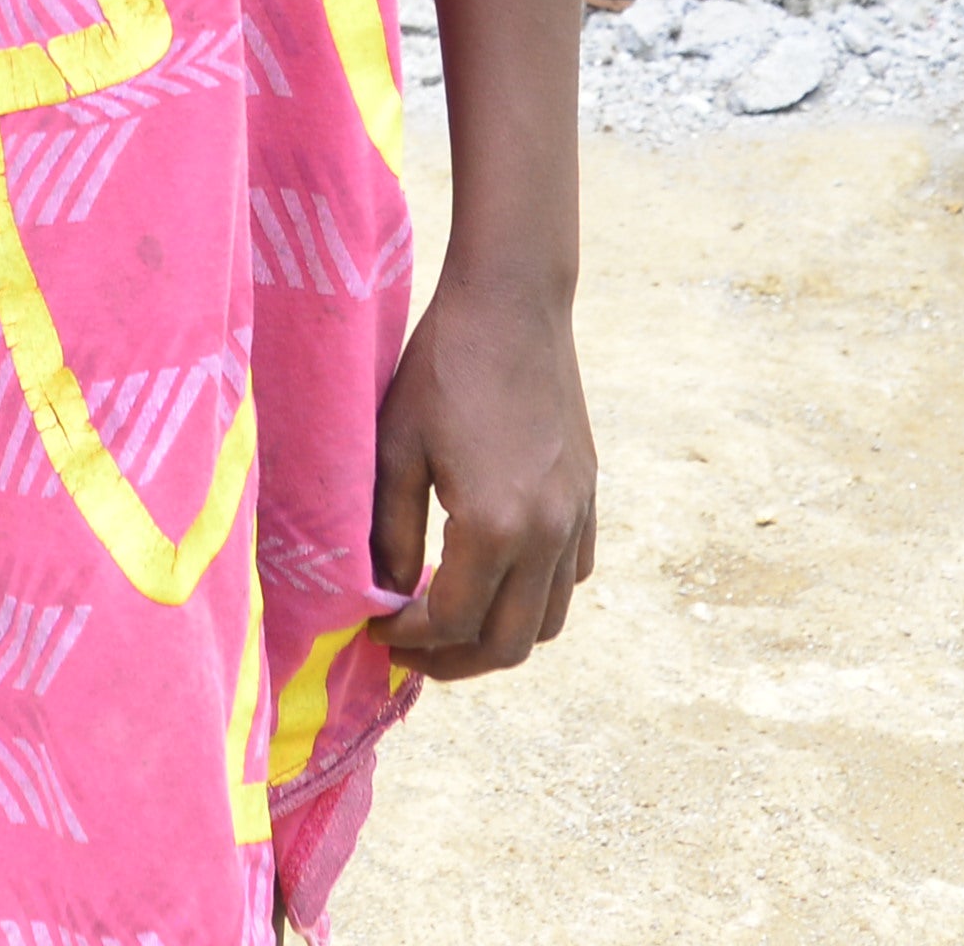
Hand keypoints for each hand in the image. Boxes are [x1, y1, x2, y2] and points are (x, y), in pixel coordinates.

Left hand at [369, 275, 592, 680]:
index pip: (451, 622)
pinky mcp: (589, 494)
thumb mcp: (396, 449)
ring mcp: (577, 515)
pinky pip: (575, 575)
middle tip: (409, 651)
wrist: (514, 300)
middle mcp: (547, 532)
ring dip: (500, 636)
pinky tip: (497, 576)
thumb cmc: (444, 366)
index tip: (374, 628)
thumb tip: (388, 594)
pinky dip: (538, 596)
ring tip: (452, 624)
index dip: (407, 638)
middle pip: (508, 644)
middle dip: (453, 662)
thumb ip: (390, 533)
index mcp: (494, 525)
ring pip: (550, 620)